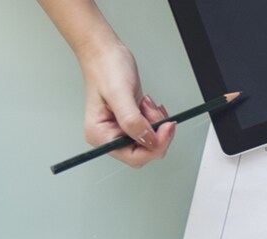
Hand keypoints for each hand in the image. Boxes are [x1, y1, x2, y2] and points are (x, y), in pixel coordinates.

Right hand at [76, 37, 174, 166]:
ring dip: (156, 123)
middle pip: (145, 152)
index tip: (166, 128)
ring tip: (146, 103)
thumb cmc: (105, 68)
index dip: (154, 147)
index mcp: (100, 135)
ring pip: (151, 141)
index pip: (134, 158)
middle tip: (155, 112)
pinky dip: (155, 118)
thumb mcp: (120, 94)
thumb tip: (148, 140)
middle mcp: (109, 136)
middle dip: (156, 133)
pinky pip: (151, 130)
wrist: (105, 52)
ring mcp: (121, 130)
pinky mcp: (131, 122)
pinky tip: (147, 104)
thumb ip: (133, 121)